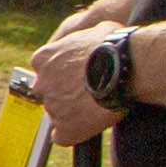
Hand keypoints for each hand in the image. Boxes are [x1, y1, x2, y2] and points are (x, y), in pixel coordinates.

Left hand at [28, 27, 123, 143]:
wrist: (123, 68)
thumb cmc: (113, 45)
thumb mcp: (96, 30)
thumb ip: (83, 38)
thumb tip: (94, 38)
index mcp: (43, 58)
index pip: (43, 69)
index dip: (61, 73)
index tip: (75, 75)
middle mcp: (42, 84)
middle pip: (48, 92)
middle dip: (64, 92)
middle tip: (86, 92)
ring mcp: (52, 107)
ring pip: (57, 114)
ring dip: (72, 111)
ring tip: (95, 106)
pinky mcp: (66, 128)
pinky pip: (62, 137)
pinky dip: (72, 134)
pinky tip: (84, 128)